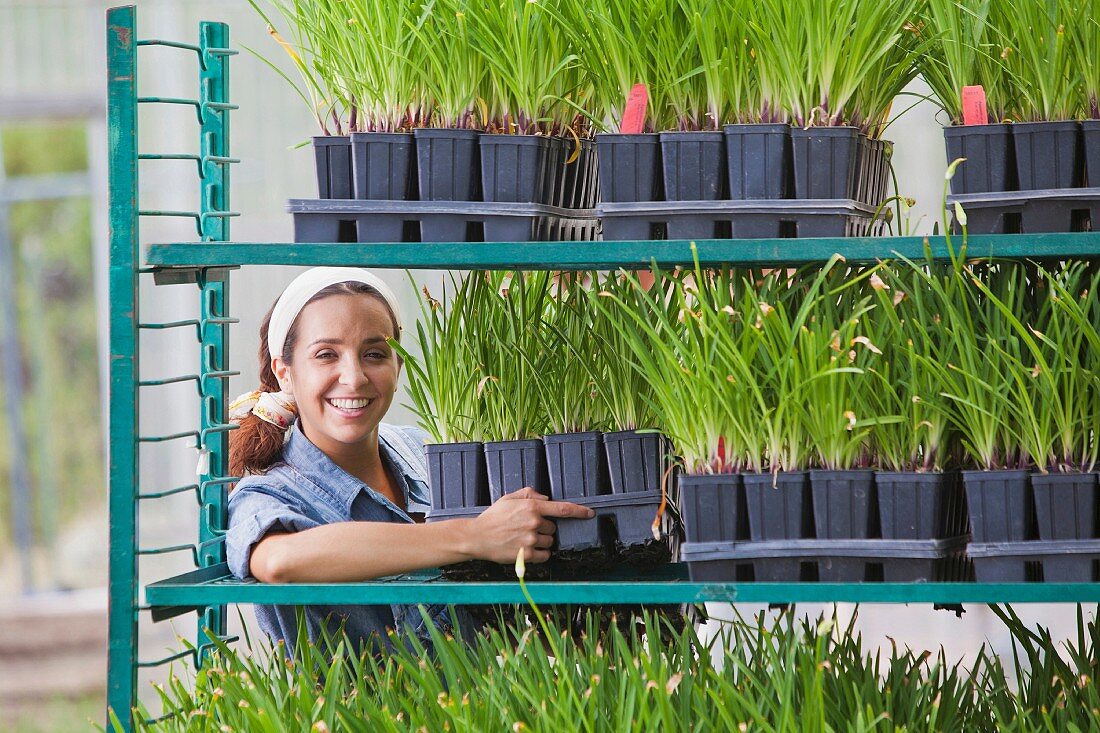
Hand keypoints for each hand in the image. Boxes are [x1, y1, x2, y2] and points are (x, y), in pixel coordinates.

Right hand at [468, 487, 594, 564]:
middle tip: (527, 529)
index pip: (562, 508)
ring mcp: (531, 540)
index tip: (590, 513)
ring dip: (542, 542)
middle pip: (553, 528)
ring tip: (523, 539)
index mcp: (532, 507)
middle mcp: (534, 523)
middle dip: (544, 529)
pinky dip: (539, 554)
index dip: (579, 511)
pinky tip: (526, 549)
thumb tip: (545, 498)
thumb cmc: (492, 518)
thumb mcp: (509, 498)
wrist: (477, 537)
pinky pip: (545, 555)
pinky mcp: (527, 555)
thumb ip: (529, 495)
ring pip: (550, 542)